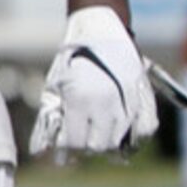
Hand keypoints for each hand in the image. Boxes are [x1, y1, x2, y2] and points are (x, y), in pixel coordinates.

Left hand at [30, 7, 158, 159]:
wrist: (99, 31)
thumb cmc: (72, 59)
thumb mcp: (55, 86)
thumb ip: (50, 119)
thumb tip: (40, 152)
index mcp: (79, 101)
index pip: (74, 142)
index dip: (67, 152)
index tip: (64, 155)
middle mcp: (106, 104)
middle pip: (99, 146)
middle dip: (87, 149)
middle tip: (82, 144)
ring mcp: (128, 102)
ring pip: (121, 142)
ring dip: (108, 145)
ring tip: (98, 138)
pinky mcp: (145, 98)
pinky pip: (146, 131)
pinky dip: (136, 139)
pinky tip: (124, 138)